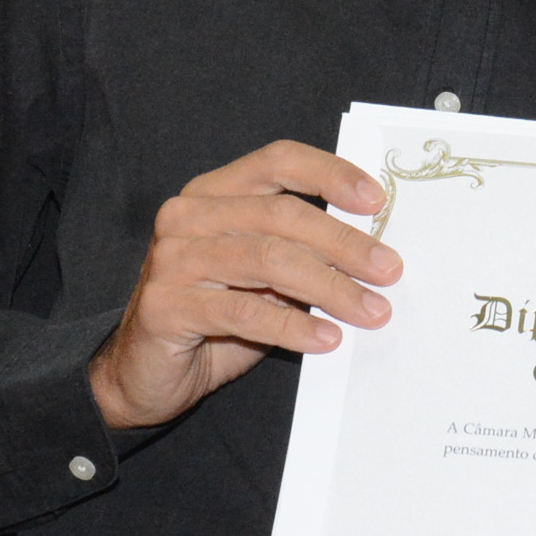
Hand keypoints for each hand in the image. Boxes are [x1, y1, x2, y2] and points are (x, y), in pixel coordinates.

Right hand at [86, 143, 398, 428]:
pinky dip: (294, 325)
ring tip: (372, 311)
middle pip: (282, 214)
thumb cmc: (215, 318)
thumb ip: (301, 252)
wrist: (146, 374)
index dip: (331, 174)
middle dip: (345, 243)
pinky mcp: (165, 306)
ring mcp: (173, 259)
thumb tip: (374, 249)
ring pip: (268, 260)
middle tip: (389, 270)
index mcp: (214, 193)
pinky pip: (245, 312)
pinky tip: (327, 339)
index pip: (278, 161)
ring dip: (330, 287)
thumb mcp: (262, 277)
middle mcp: (188, 216)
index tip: (378, 201)